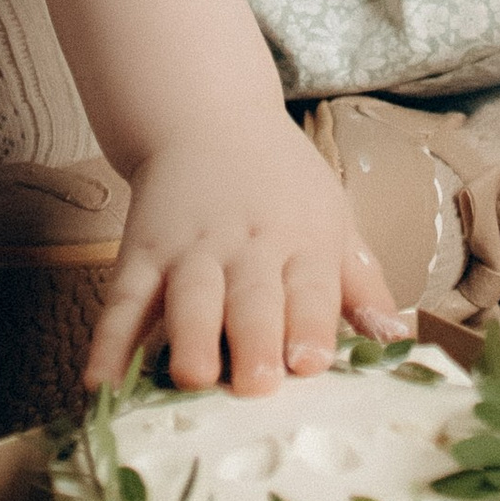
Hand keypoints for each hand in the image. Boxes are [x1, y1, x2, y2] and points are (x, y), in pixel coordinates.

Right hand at [84, 113, 404, 397]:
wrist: (207, 116)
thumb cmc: (282, 183)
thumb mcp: (335, 219)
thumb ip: (362, 284)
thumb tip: (398, 339)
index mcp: (302, 239)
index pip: (312, 285)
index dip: (312, 324)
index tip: (310, 364)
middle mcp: (247, 246)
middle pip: (251, 296)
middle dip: (254, 338)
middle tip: (256, 384)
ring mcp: (189, 250)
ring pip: (189, 297)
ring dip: (190, 337)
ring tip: (192, 377)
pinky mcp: (142, 254)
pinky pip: (124, 301)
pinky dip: (110, 343)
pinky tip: (102, 382)